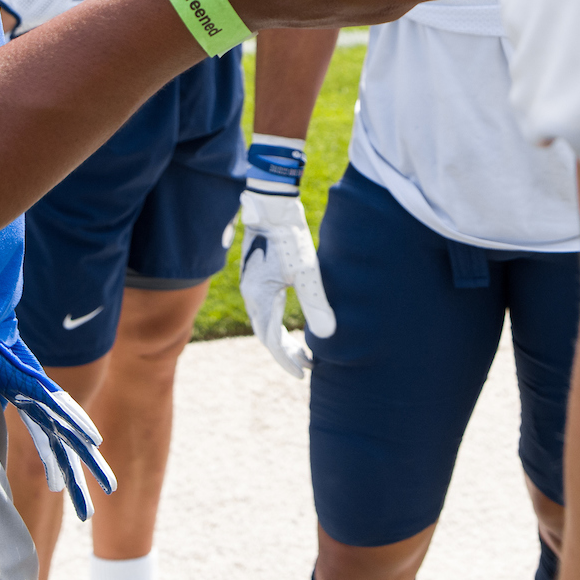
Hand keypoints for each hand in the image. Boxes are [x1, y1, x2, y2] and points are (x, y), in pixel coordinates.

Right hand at [238, 191, 335, 377]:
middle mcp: (251, 295)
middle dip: (286, 353)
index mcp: (261, 298)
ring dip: (280, 339)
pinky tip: (290, 321)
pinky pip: (263, 309)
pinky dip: (276, 323)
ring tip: (302, 349)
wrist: (271, 206)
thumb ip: (316, 303)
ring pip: (263, 323)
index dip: (288, 360)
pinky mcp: (255, 277)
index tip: (304, 373)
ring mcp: (251, 286)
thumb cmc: (289, 236)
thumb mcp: (307, 270)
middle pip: (266, 335)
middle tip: (307, 365)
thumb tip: (328, 336)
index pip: (272, 341)